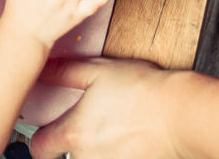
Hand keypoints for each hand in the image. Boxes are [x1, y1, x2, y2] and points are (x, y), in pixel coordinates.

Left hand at [31, 58, 180, 158]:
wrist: (178, 114)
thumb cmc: (142, 91)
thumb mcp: (99, 71)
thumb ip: (65, 73)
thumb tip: (44, 69)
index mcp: (74, 133)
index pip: (39, 149)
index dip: (41, 140)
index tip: (48, 133)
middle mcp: (86, 158)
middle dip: (71, 146)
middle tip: (89, 128)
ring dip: (94, 151)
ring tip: (111, 131)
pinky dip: (114, 154)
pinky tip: (125, 140)